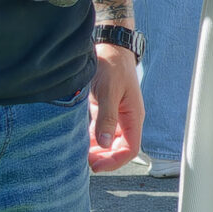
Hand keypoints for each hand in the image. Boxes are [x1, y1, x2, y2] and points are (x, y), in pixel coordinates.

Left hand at [88, 41, 141, 170]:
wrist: (108, 45)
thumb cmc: (112, 65)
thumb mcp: (109, 91)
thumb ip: (107, 117)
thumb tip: (104, 144)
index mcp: (133, 116)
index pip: (130, 149)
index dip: (115, 161)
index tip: (96, 166)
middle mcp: (126, 119)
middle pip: (118, 149)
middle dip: (104, 158)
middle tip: (84, 162)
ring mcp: (115, 115)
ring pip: (108, 142)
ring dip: (96, 150)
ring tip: (79, 153)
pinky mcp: (104, 110)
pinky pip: (100, 131)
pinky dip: (90, 139)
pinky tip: (78, 140)